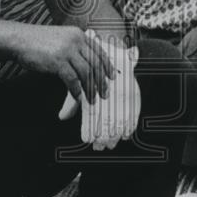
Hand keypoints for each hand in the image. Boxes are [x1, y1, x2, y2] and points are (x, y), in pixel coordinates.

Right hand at [12, 25, 115, 102]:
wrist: (19, 39)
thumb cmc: (38, 41)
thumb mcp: (61, 38)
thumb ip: (74, 48)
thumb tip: (86, 67)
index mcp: (79, 34)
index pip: (99, 51)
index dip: (107, 65)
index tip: (111, 76)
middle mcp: (76, 40)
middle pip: (95, 63)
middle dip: (101, 80)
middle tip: (104, 92)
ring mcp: (67, 50)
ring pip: (86, 73)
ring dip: (90, 88)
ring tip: (91, 98)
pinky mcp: (57, 61)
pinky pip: (72, 79)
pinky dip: (76, 90)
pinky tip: (77, 96)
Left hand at [58, 33, 140, 149]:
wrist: (111, 50)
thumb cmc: (93, 70)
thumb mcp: (82, 83)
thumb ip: (72, 102)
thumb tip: (62, 117)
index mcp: (98, 90)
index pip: (97, 116)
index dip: (95, 131)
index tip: (91, 141)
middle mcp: (113, 91)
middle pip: (111, 120)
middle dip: (106, 136)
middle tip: (101, 147)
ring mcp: (125, 92)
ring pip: (122, 118)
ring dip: (116, 133)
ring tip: (110, 144)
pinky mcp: (134, 91)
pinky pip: (134, 111)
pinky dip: (131, 124)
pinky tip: (126, 135)